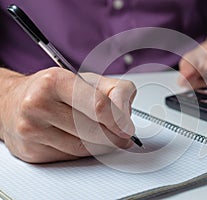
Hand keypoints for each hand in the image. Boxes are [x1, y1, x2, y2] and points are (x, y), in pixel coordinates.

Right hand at [0, 67, 135, 162]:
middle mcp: (38, 105)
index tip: (128, 127)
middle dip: (114, 135)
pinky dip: (85, 151)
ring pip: (84, 147)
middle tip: (123, 135)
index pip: (98, 106)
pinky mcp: (32, 151)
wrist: (12, 102)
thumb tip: (126, 114)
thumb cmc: (51, 90)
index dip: (119, 119)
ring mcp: (32, 130)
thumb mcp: (85, 80)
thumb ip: (114, 90)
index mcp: (55, 81)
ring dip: (102, 144)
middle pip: (93, 130)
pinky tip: (85, 140)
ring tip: (107, 136)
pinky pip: (71, 156)